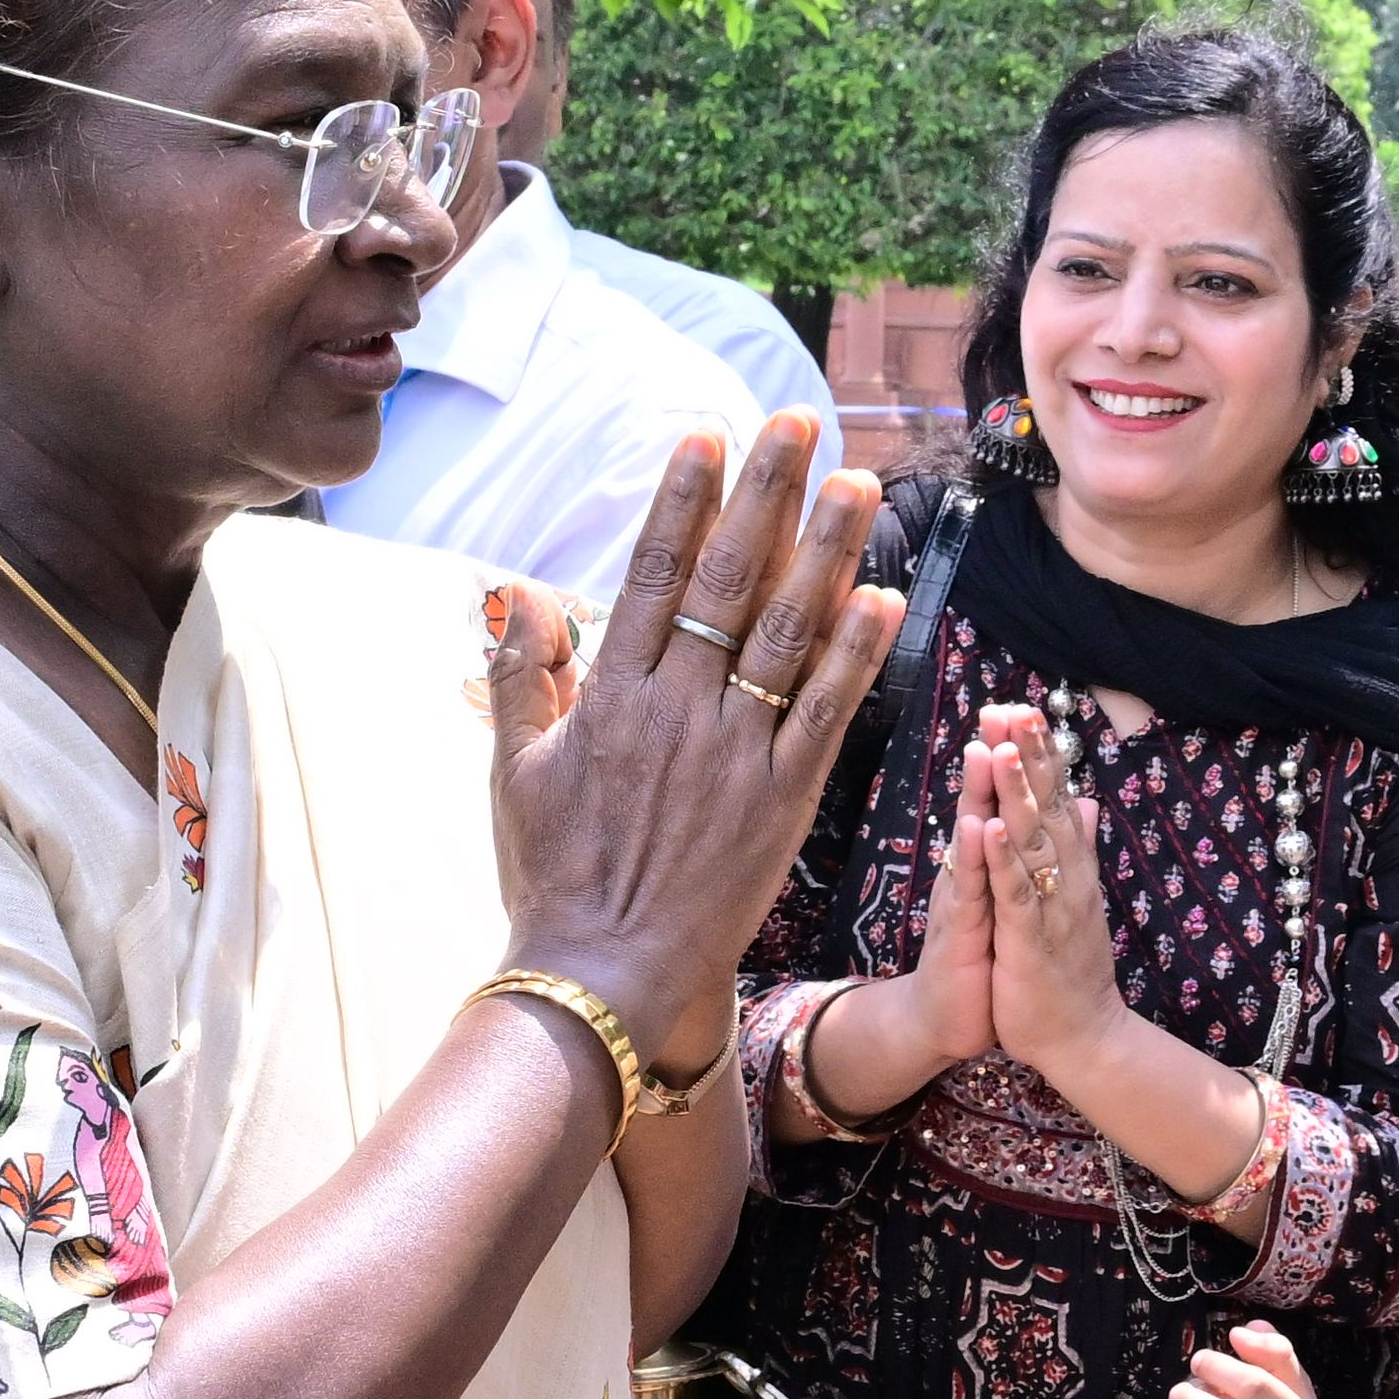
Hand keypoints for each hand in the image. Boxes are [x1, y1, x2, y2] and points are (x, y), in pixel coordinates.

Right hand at [503, 415, 899, 1081]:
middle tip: (796, 423)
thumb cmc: (553, 875)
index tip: (707, 437)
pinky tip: (883, 599)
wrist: (601, 976)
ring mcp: (734, 755)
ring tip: (857, 483)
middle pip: (729, 582)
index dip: (684, 503)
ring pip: (787, 635)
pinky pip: (826, 718)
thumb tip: (519, 590)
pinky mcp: (781, 804)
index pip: (654, 575)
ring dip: (826, 553)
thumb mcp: (514, 770)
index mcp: (612, 696)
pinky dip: (855, 658)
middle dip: (764, 495)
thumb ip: (524, 674)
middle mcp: (676, 711)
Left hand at [970, 705, 1130, 1081]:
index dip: (1041, 755)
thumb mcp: (1073, 899)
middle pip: (1048, 807)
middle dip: (1031, 757)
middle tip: (1017, 706)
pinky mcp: (1029, 942)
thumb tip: (1085, 800)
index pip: (1057, 798)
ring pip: (1033, 842)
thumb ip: (1077, 846)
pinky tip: (989, 827)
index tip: (1024, 707)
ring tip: (1000, 747)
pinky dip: (1002, 860)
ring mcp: (1050, 908)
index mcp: (1070, 867)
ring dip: (1017, 794)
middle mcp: (1066, 878)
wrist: (1083, 1038)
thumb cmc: (1071, 968)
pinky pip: (1015, 895)